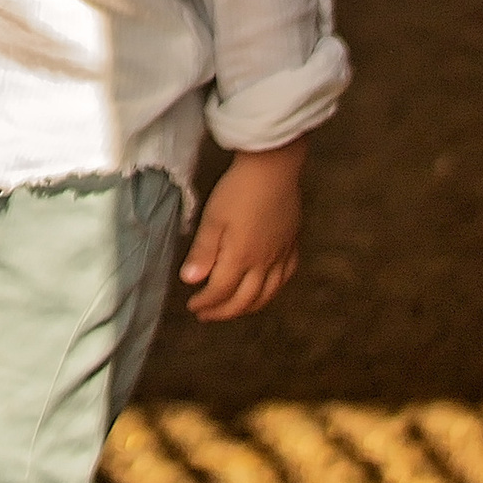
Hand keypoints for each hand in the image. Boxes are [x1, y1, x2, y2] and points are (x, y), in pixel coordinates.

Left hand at [177, 143, 305, 323]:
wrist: (273, 167)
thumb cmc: (238, 189)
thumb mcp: (213, 218)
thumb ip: (203, 252)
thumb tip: (190, 281)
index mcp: (241, 257)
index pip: (221, 291)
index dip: (206, 302)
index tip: (193, 305)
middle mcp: (264, 262)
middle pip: (245, 299)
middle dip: (224, 312)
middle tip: (207, 315)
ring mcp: (281, 254)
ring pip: (268, 293)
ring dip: (248, 307)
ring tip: (233, 309)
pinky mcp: (292, 244)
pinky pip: (285, 276)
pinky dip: (273, 290)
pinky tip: (266, 288)